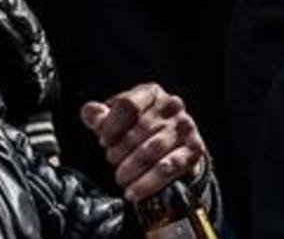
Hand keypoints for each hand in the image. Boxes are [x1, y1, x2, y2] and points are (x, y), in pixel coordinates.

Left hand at [81, 83, 207, 201]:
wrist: (173, 145)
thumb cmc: (138, 127)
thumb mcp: (116, 119)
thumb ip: (100, 116)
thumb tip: (90, 112)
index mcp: (150, 93)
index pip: (128, 105)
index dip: (112, 125)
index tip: (103, 142)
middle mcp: (171, 106)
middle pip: (140, 130)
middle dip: (120, 151)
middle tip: (111, 162)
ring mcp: (185, 127)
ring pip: (152, 151)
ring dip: (132, 169)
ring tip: (120, 178)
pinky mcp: (194, 149)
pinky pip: (169, 167)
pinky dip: (149, 182)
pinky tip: (135, 191)